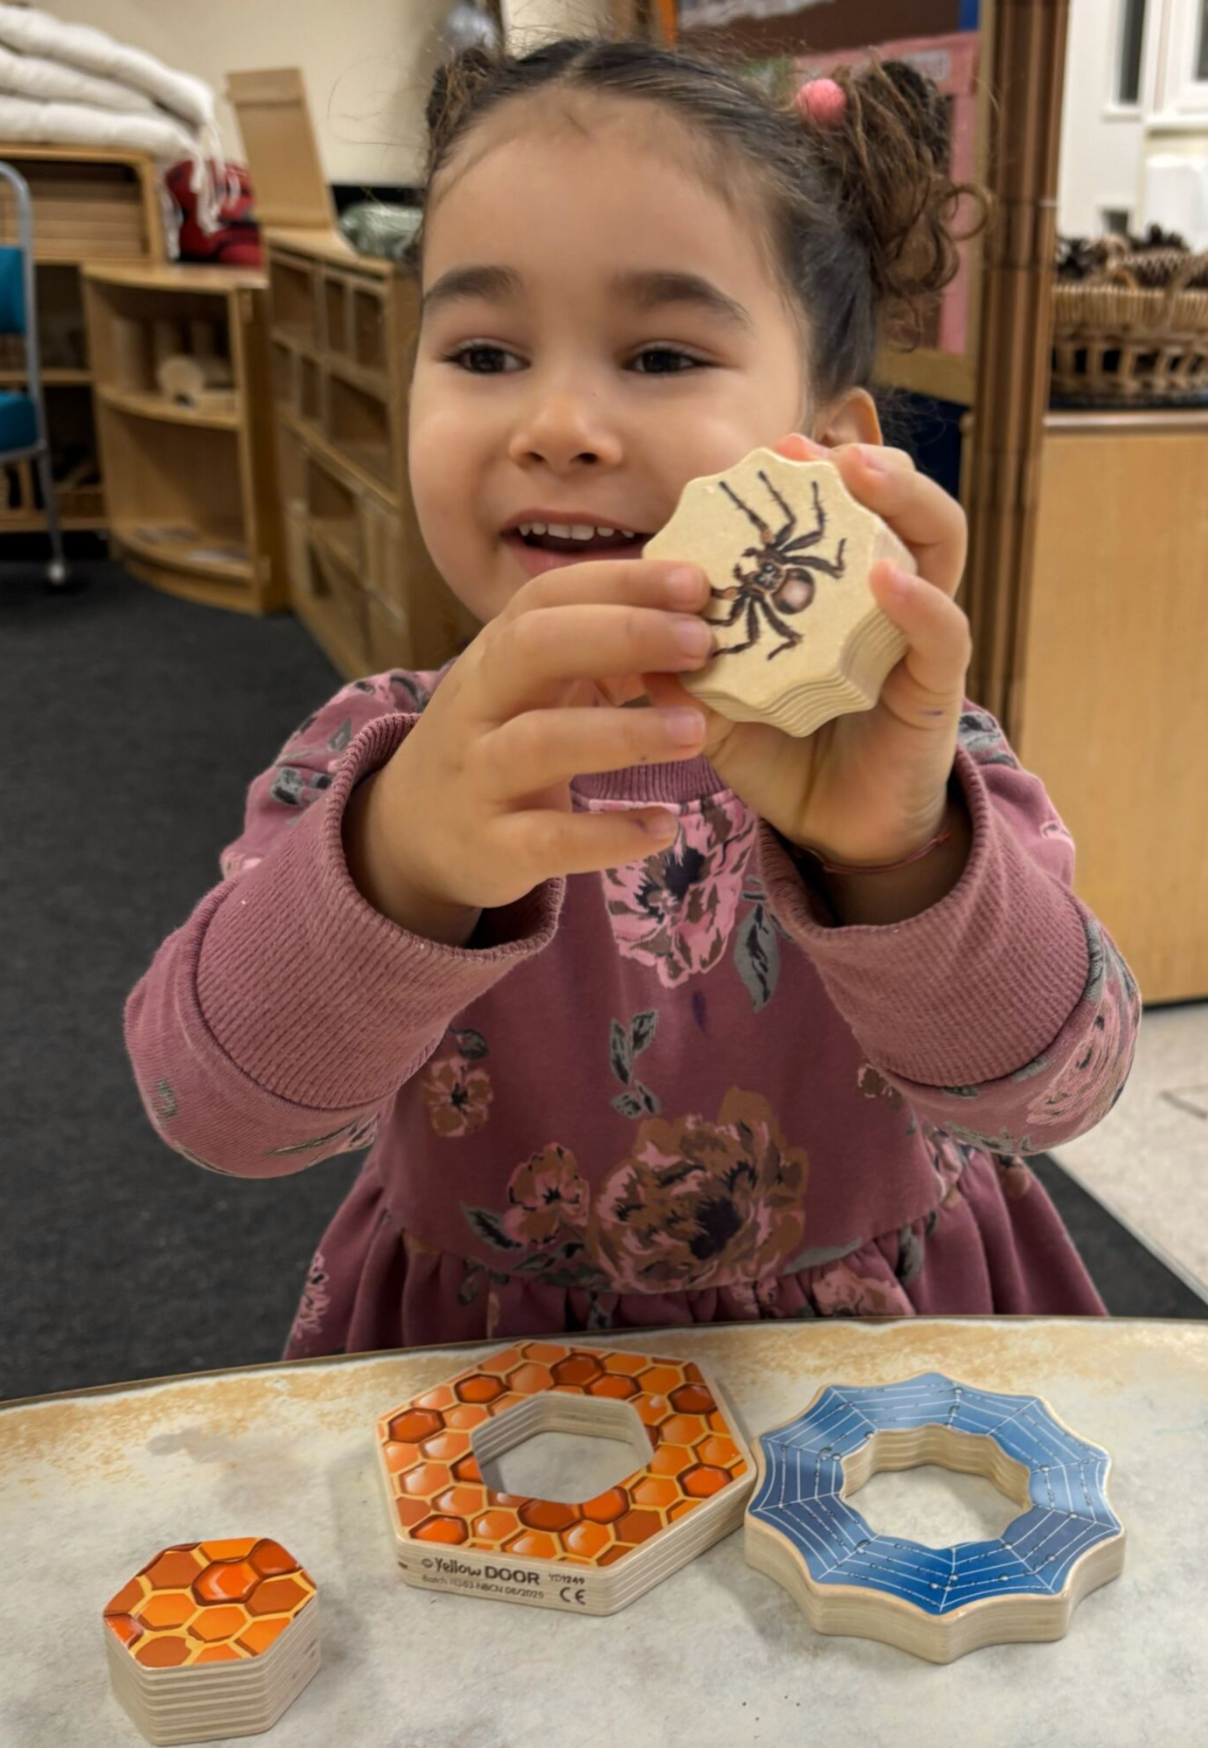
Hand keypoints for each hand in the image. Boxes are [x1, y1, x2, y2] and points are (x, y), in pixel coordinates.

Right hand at [343, 559, 714, 943]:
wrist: (414, 834)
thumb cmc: (499, 741)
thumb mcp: (536, 688)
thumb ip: (605, 655)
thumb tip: (699, 617)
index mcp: (496, 652)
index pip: (549, 596)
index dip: (620, 582)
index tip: (696, 583)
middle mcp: (478, 702)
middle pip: (534, 647)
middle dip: (623, 635)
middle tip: (701, 643)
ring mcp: (479, 775)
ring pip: (539, 741)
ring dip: (624, 732)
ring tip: (697, 732)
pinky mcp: (491, 845)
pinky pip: (548, 839)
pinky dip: (608, 835)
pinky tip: (662, 827)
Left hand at [645, 432, 971, 869]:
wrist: (837, 837)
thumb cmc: (787, 760)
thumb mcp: (722, 710)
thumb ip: (683, 676)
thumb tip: (623, 636)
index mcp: (839, 598)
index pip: (839, 515)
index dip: (809, 478)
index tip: (763, 450)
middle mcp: (891, 603)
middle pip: (900, 507)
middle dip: (865, 464)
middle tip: (809, 446)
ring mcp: (919, 640)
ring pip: (939, 545)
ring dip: (902, 500)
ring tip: (859, 473)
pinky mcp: (936, 689)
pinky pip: (942, 634)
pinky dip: (918, 601)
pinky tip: (883, 578)